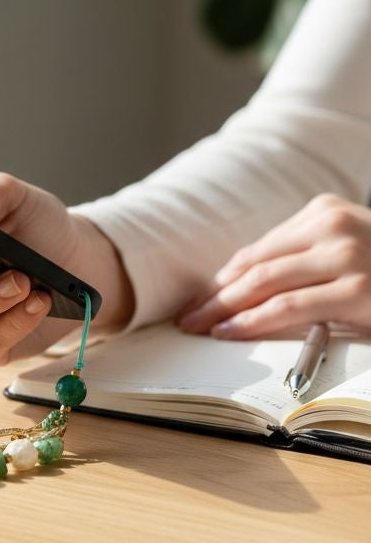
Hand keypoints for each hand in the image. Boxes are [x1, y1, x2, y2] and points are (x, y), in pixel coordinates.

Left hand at [178, 194, 370, 338]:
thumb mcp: (346, 252)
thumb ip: (305, 260)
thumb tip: (243, 288)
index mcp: (326, 210)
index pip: (261, 248)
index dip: (225, 277)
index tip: (201, 297)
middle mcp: (333, 224)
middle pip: (256, 264)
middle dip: (217, 294)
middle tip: (188, 317)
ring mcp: (344, 254)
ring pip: (264, 283)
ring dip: (225, 309)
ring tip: (200, 327)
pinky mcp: (354, 288)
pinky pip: (287, 307)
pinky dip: (251, 321)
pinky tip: (230, 331)